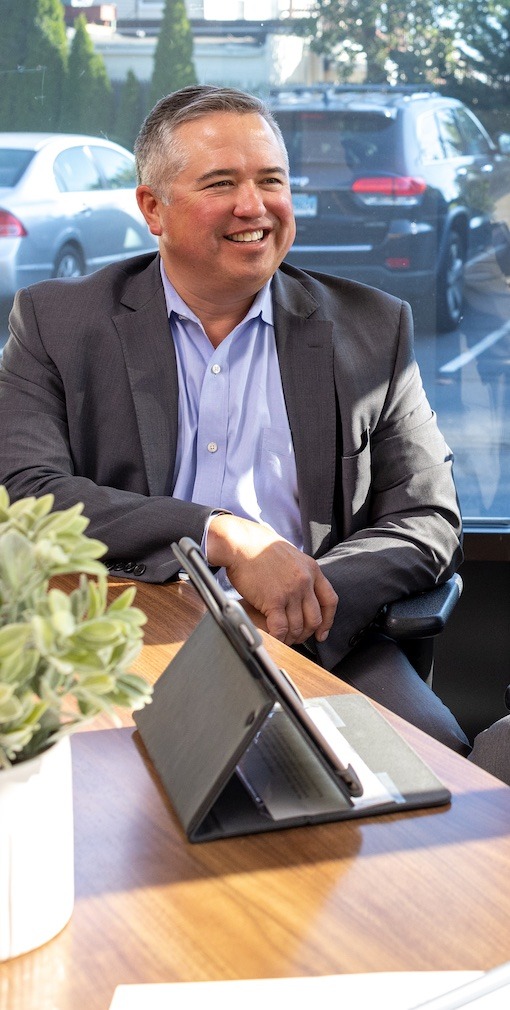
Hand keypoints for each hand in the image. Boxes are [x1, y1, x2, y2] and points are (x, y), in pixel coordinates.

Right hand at [206, 515, 337, 646]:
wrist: (241, 543)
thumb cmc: (260, 547)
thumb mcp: (291, 555)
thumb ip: (300, 572)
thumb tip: (302, 590)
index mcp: (312, 569)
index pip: (330, 600)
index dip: (327, 621)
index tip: (321, 632)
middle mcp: (305, 581)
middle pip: (315, 618)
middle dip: (307, 633)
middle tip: (297, 637)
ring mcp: (291, 591)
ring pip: (298, 626)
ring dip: (291, 637)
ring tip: (283, 639)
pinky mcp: (273, 601)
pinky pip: (281, 628)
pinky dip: (279, 637)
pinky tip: (274, 638)